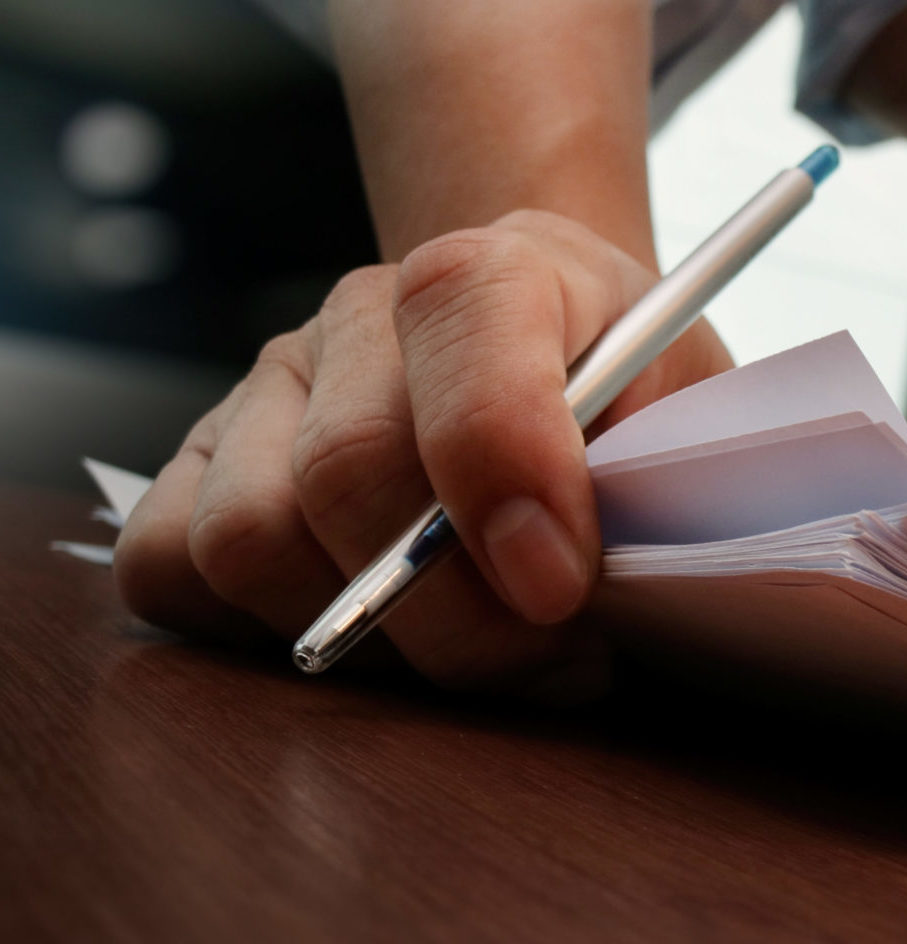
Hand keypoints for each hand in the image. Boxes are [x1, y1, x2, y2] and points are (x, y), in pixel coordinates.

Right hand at [114, 210, 732, 698]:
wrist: (563, 351)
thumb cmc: (630, 403)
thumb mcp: (687, 416)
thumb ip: (654, 476)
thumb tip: (580, 583)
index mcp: (496, 270)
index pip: (466, 344)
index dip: (505, 477)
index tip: (564, 588)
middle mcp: (361, 313)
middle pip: (347, 475)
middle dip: (458, 615)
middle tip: (555, 662)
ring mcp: (269, 385)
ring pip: (247, 537)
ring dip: (366, 637)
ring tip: (477, 652)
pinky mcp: (200, 463)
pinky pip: (169, 566)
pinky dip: (256, 631)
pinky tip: (373, 635)